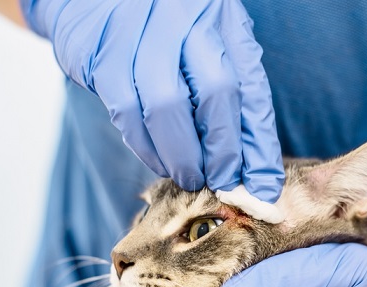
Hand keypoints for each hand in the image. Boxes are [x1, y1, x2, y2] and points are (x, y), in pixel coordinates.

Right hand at [20, 0, 283, 200]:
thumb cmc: (163, 31)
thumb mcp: (209, 49)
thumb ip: (233, 100)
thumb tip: (255, 172)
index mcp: (223, 18)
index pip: (252, 88)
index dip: (259, 146)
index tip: (263, 189)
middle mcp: (187, 18)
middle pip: (216, 93)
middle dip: (221, 152)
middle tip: (220, 182)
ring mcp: (142, 33)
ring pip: (167, 108)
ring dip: (182, 157)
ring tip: (189, 177)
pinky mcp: (103, 54)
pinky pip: (128, 113)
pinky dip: (146, 147)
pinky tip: (157, 158)